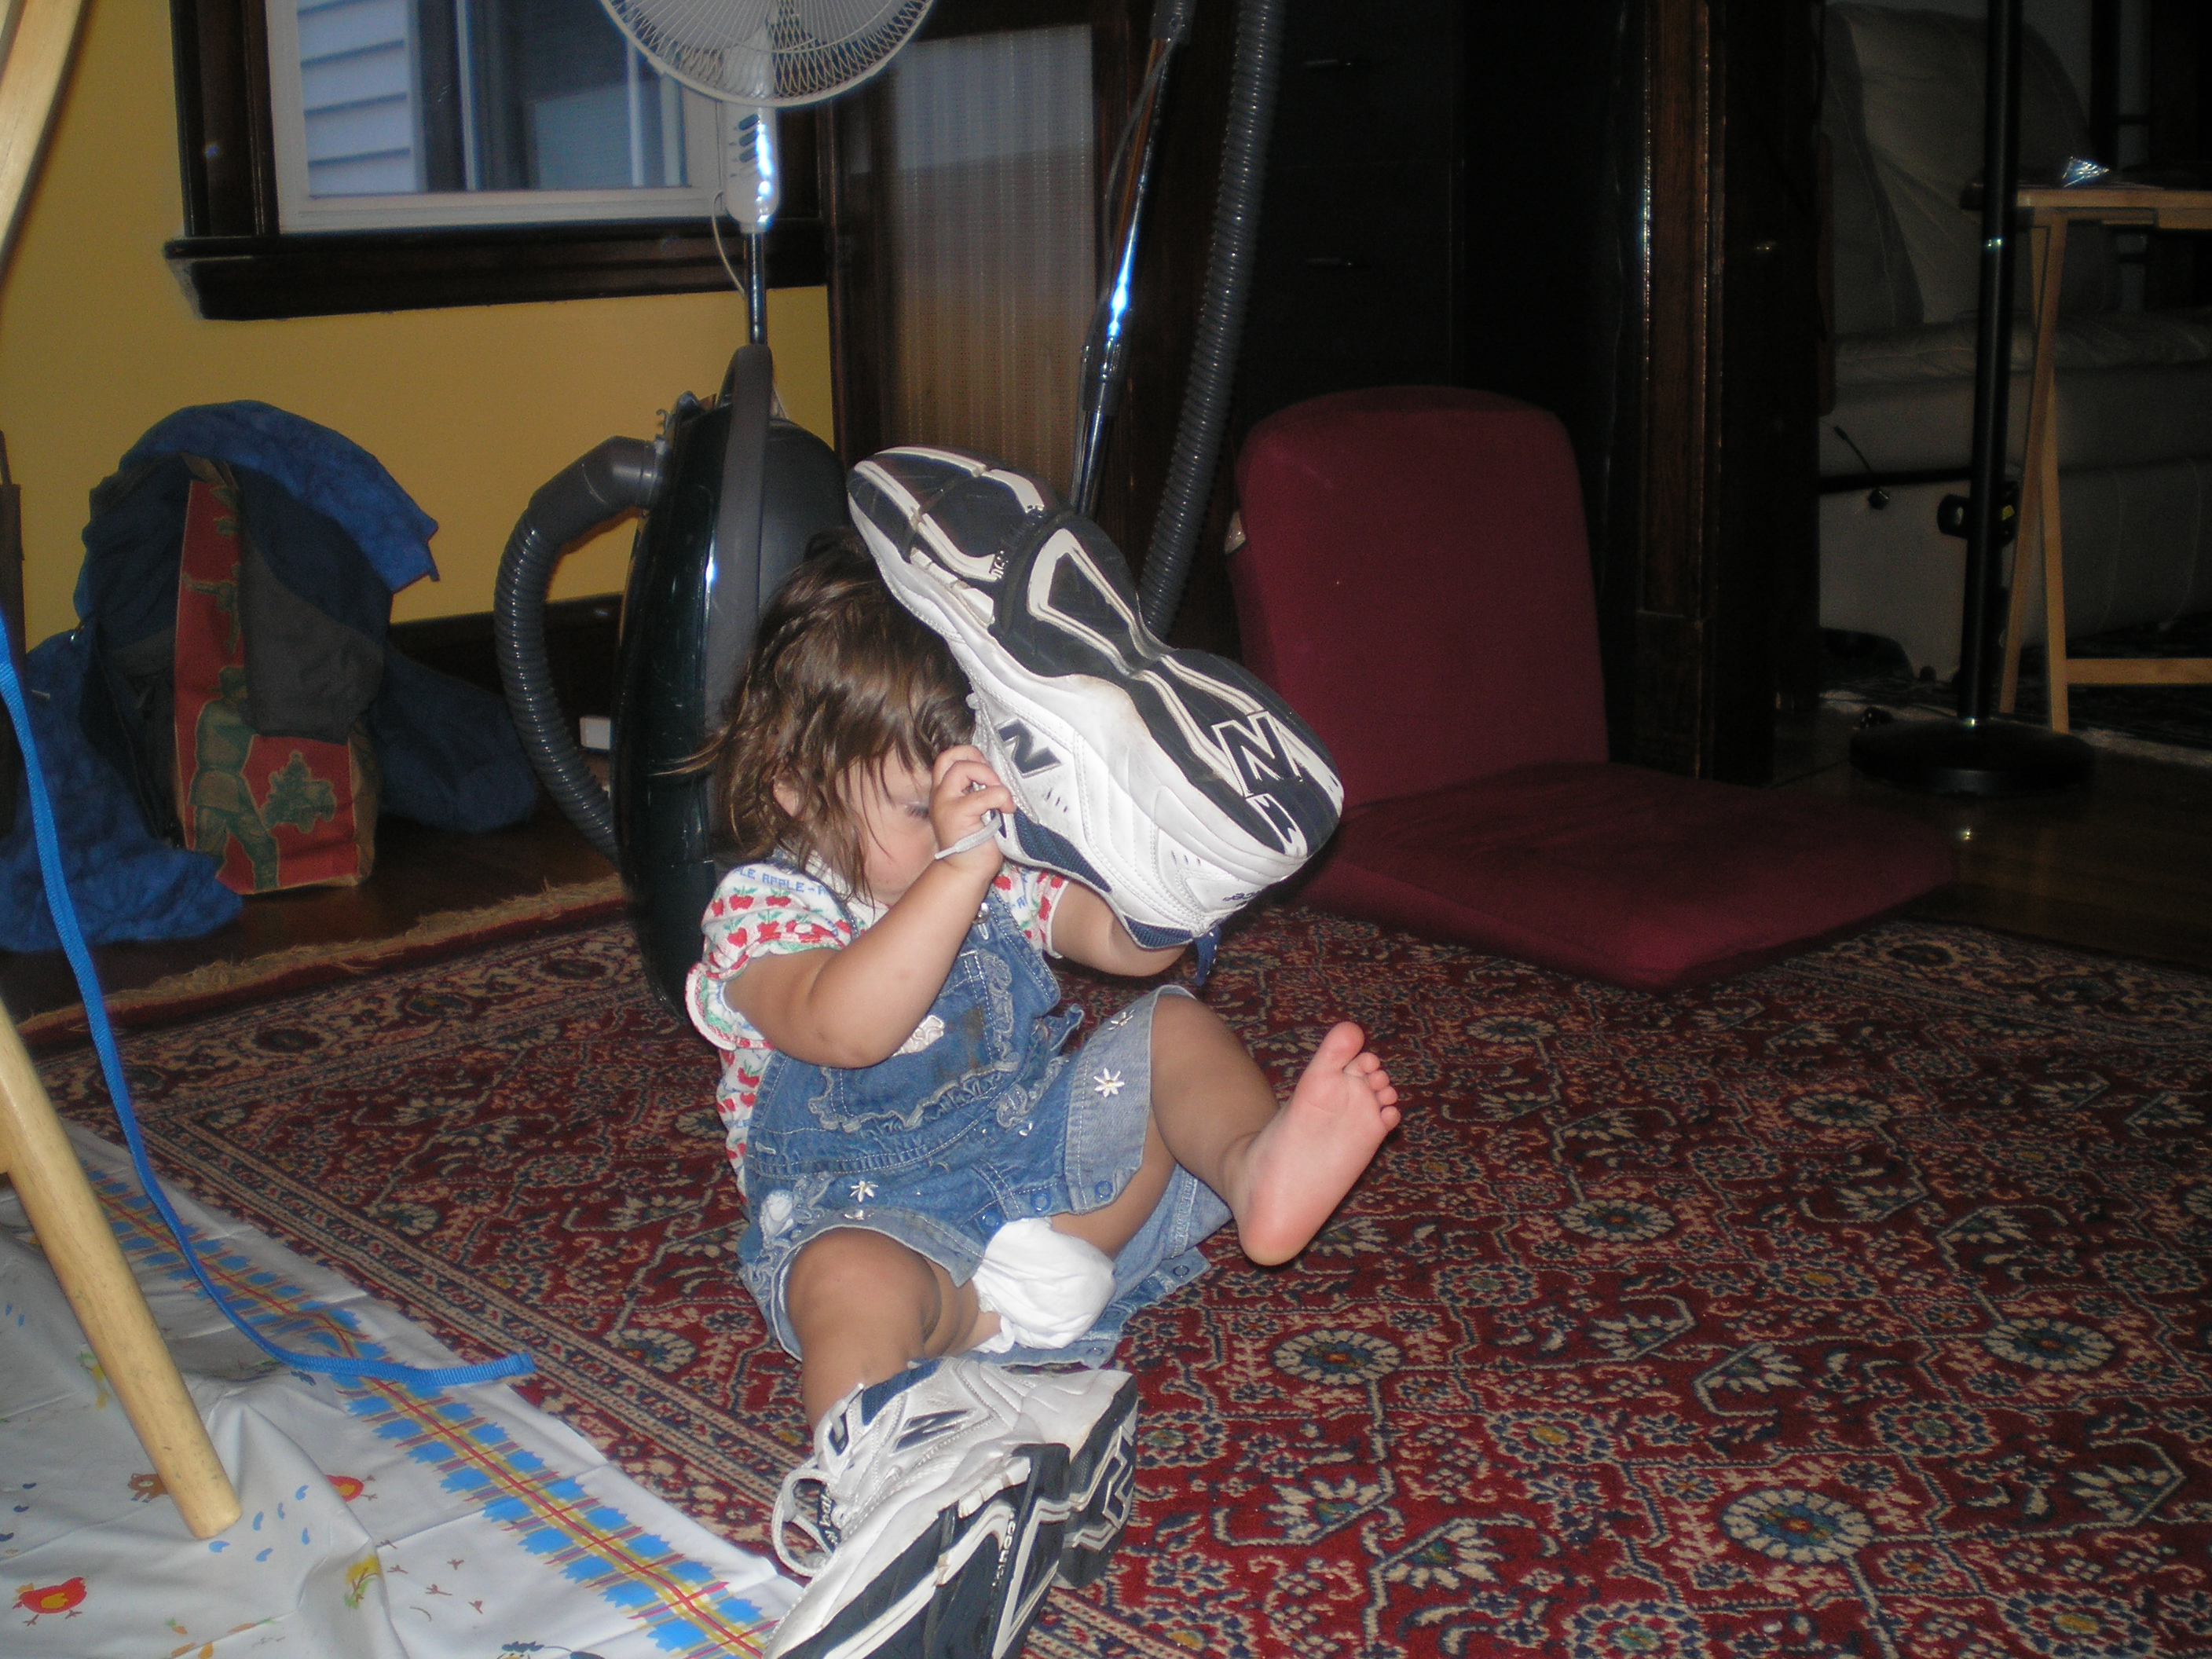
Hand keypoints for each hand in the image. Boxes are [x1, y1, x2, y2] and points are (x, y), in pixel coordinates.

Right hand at [930, 746, 1012, 875]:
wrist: (966, 872)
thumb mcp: (976, 810)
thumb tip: (1003, 772)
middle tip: (993, 779)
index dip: (971, 755)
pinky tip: (1007, 811)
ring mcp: (946, 803)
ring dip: (990, 777)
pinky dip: (1002, 798)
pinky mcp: (958, 815)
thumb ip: (980, 790)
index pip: (949, 757)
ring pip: (964, 768)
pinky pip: (986, 794)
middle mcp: (940, 793)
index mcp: (944, 790)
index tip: (990, 771)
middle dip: (976, 758)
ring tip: (1001, 796)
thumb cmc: (977, 843)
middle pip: (950, 756)